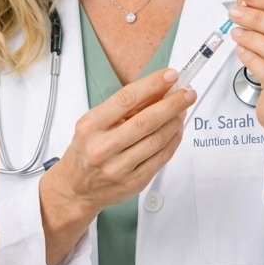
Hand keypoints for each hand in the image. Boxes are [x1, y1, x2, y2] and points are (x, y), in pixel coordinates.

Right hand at [39, 68, 195, 264]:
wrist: (76, 189)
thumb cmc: (87, 151)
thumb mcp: (94, 124)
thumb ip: (124, 109)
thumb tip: (158, 90)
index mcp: (90, 126)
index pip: (126, 99)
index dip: (152, 85)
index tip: (170, 76)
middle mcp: (103, 147)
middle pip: (146, 121)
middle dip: (172, 104)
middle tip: (187, 93)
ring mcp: (119, 167)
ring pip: (157, 140)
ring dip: (175, 122)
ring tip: (182, 110)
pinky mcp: (134, 181)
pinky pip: (161, 158)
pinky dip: (173, 140)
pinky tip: (177, 130)